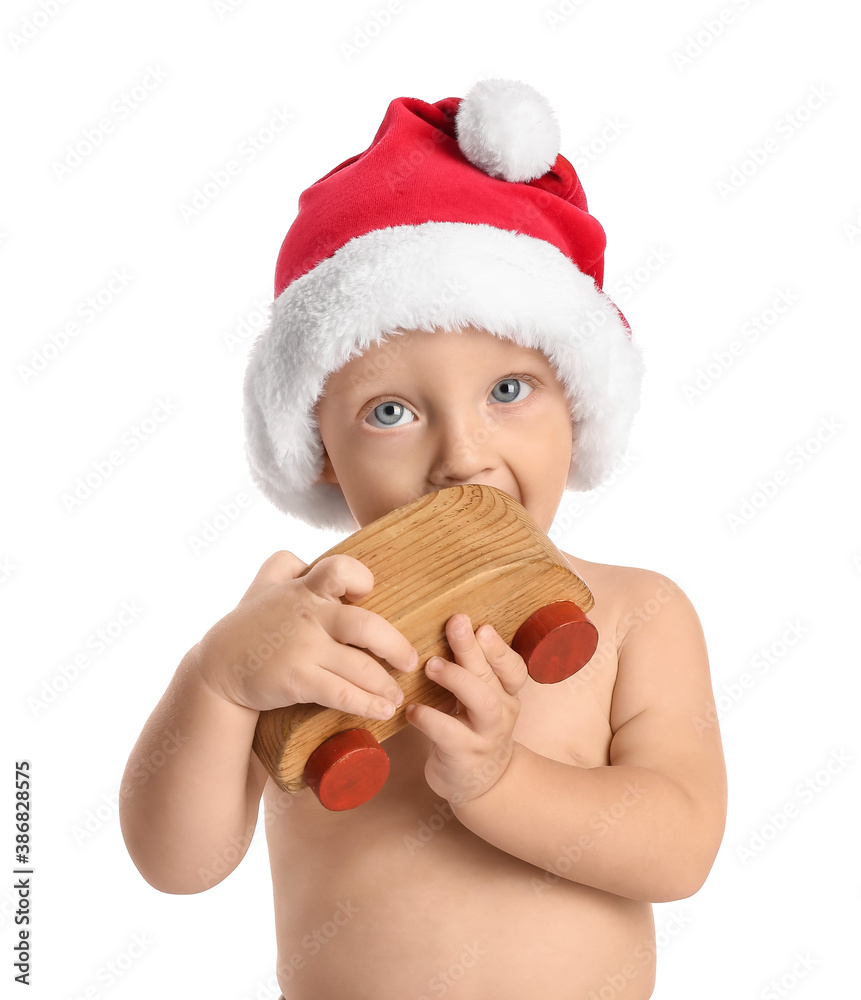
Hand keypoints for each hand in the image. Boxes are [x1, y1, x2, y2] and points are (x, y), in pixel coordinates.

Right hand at [196, 551, 417, 717]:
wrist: (218, 668)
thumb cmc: (249, 625)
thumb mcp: (264, 584)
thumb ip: (287, 565)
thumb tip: (310, 558)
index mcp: (305, 590)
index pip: (340, 570)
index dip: (361, 579)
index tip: (368, 596)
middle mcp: (308, 616)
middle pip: (365, 625)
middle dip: (395, 645)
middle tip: (411, 660)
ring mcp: (303, 649)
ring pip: (359, 666)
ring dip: (385, 684)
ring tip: (397, 696)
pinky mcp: (296, 680)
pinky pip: (341, 693)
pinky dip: (366, 704)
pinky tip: (382, 711)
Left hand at [405, 613, 527, 805]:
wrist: (484, 785)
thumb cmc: (473, 729)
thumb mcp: (479, 700)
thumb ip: (470, 672)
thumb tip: (447, 630)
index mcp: (506, 694)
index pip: (514, 668)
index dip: (500, 648)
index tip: (481, 626)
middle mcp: (502, 712)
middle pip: (493, 678)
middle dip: (473, 649)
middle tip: (455, 624)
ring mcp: (486, 736)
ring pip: (484, 703)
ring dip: (457, 679)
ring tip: (431, 666)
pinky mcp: (464, 756)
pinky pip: (450, 734)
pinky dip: (430, 718)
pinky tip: (412, 710)